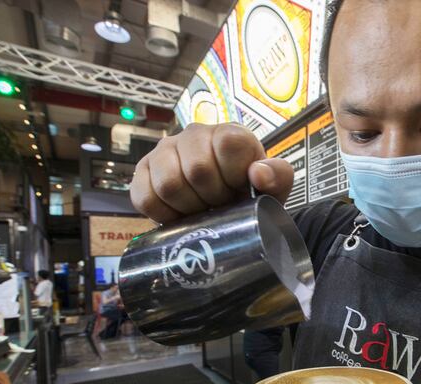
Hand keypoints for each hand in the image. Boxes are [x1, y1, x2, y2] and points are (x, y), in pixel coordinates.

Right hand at [130, 123, 293, 222]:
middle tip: (219, 204)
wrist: (224, 209)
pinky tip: (180, 214)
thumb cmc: (249, 195)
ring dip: (188, 207)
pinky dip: (163, 214)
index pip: (228, 144)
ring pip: (168, 184)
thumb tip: (258, 173)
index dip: (233, 177)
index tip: (238, 190)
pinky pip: (144, 197)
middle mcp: (194, 134)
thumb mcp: (274, 188)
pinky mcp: (143, 171)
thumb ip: (278, 176)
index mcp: (229, 133)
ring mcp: (165, 150)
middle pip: (196, 170)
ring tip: (201, 208)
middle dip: (212, 198)